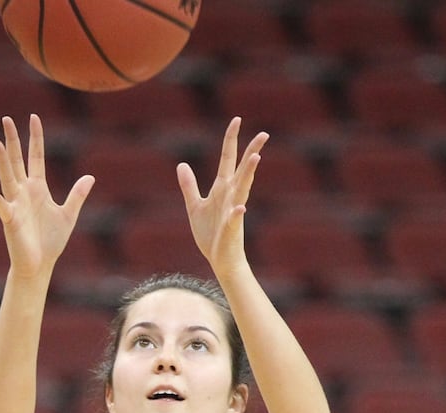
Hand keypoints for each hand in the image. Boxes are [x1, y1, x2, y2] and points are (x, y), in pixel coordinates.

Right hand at [0, 114, 94, 278]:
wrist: (40, 264)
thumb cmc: (51, 241)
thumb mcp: (68, 215)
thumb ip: (77, 195)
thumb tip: (90, 177)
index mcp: (38, 188)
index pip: (35, 157)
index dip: (35, 138)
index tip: (34, 118)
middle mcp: (24, 192)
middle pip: (17, 161)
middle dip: (12, 141)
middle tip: (6, 119)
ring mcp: (15, 204)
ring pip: (7, 178)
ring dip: (2, 162)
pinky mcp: (10, 221)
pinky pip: (2, 207)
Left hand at [177, 117, 267, 273]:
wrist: (219, 259)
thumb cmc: (210, 235)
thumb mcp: (194, 206)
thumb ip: (189, 186)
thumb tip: (181, 165)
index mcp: (222, 189)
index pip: (228, 159)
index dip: (231, 140)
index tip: (237, 120)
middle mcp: (230, 196)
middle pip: (242, 169)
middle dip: (252, 151)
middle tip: (264, 134)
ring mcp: (233, 211)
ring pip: (243, 189)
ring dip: (249, 174)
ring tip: (256, 157)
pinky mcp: (231, 229)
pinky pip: (234, 219)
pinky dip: (236, 214)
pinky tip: (240, 208)